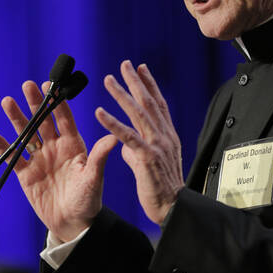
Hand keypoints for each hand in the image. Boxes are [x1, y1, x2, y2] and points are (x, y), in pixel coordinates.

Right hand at [0, 80, 117, 242]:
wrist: (73, 223)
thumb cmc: (88, 199)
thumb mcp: (94, 178)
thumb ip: (99, 157)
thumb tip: (113, 138)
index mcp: (73, 145)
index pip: (65, 119)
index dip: (58, 103)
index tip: (52, 86)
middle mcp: (55, 147)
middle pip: (43, 121)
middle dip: (36, 103)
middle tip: (28, 85)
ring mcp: (39, 159)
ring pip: (26, 134)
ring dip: (17, 118)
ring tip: (8, 101)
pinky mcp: (25, 174)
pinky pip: (12, 157)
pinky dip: (1, 146)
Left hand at [95, 60, 184, 224]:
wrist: (173, 208)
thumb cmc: (161, 189)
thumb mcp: (151, 164)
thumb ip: (137, 152)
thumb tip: (125, 146)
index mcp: (167, 136)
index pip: (159, 104)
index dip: (150, 85)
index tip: (141, 68)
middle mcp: (164, 136)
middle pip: (149, 102)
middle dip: (135, 81)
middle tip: (124, 64)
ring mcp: (156, 145)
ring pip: (138, 113)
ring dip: (121, 95)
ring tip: (108, 80)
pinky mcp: (146, 157)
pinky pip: (127, 136)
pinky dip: (112, 123)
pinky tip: (99, 112)